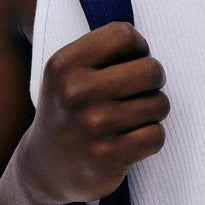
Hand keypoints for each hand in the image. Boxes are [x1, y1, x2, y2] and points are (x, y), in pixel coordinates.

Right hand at [17, 22, 169, 204]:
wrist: (44, 168)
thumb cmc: (70, 108)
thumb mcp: (69, 70)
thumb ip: (105, 49)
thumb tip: (145, 48)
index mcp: (65, 64)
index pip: (125, 35)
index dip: (139, 47)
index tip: (132, 62)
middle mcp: (76, 93)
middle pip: (151, 69)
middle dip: (154, 80)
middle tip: (138, 91)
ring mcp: (93, 126)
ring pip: (160, 104)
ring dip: (154, 110)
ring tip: (131, 116)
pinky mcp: (108, 157)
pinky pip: (157, 135)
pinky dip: (152, 137)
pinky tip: (131, 139)